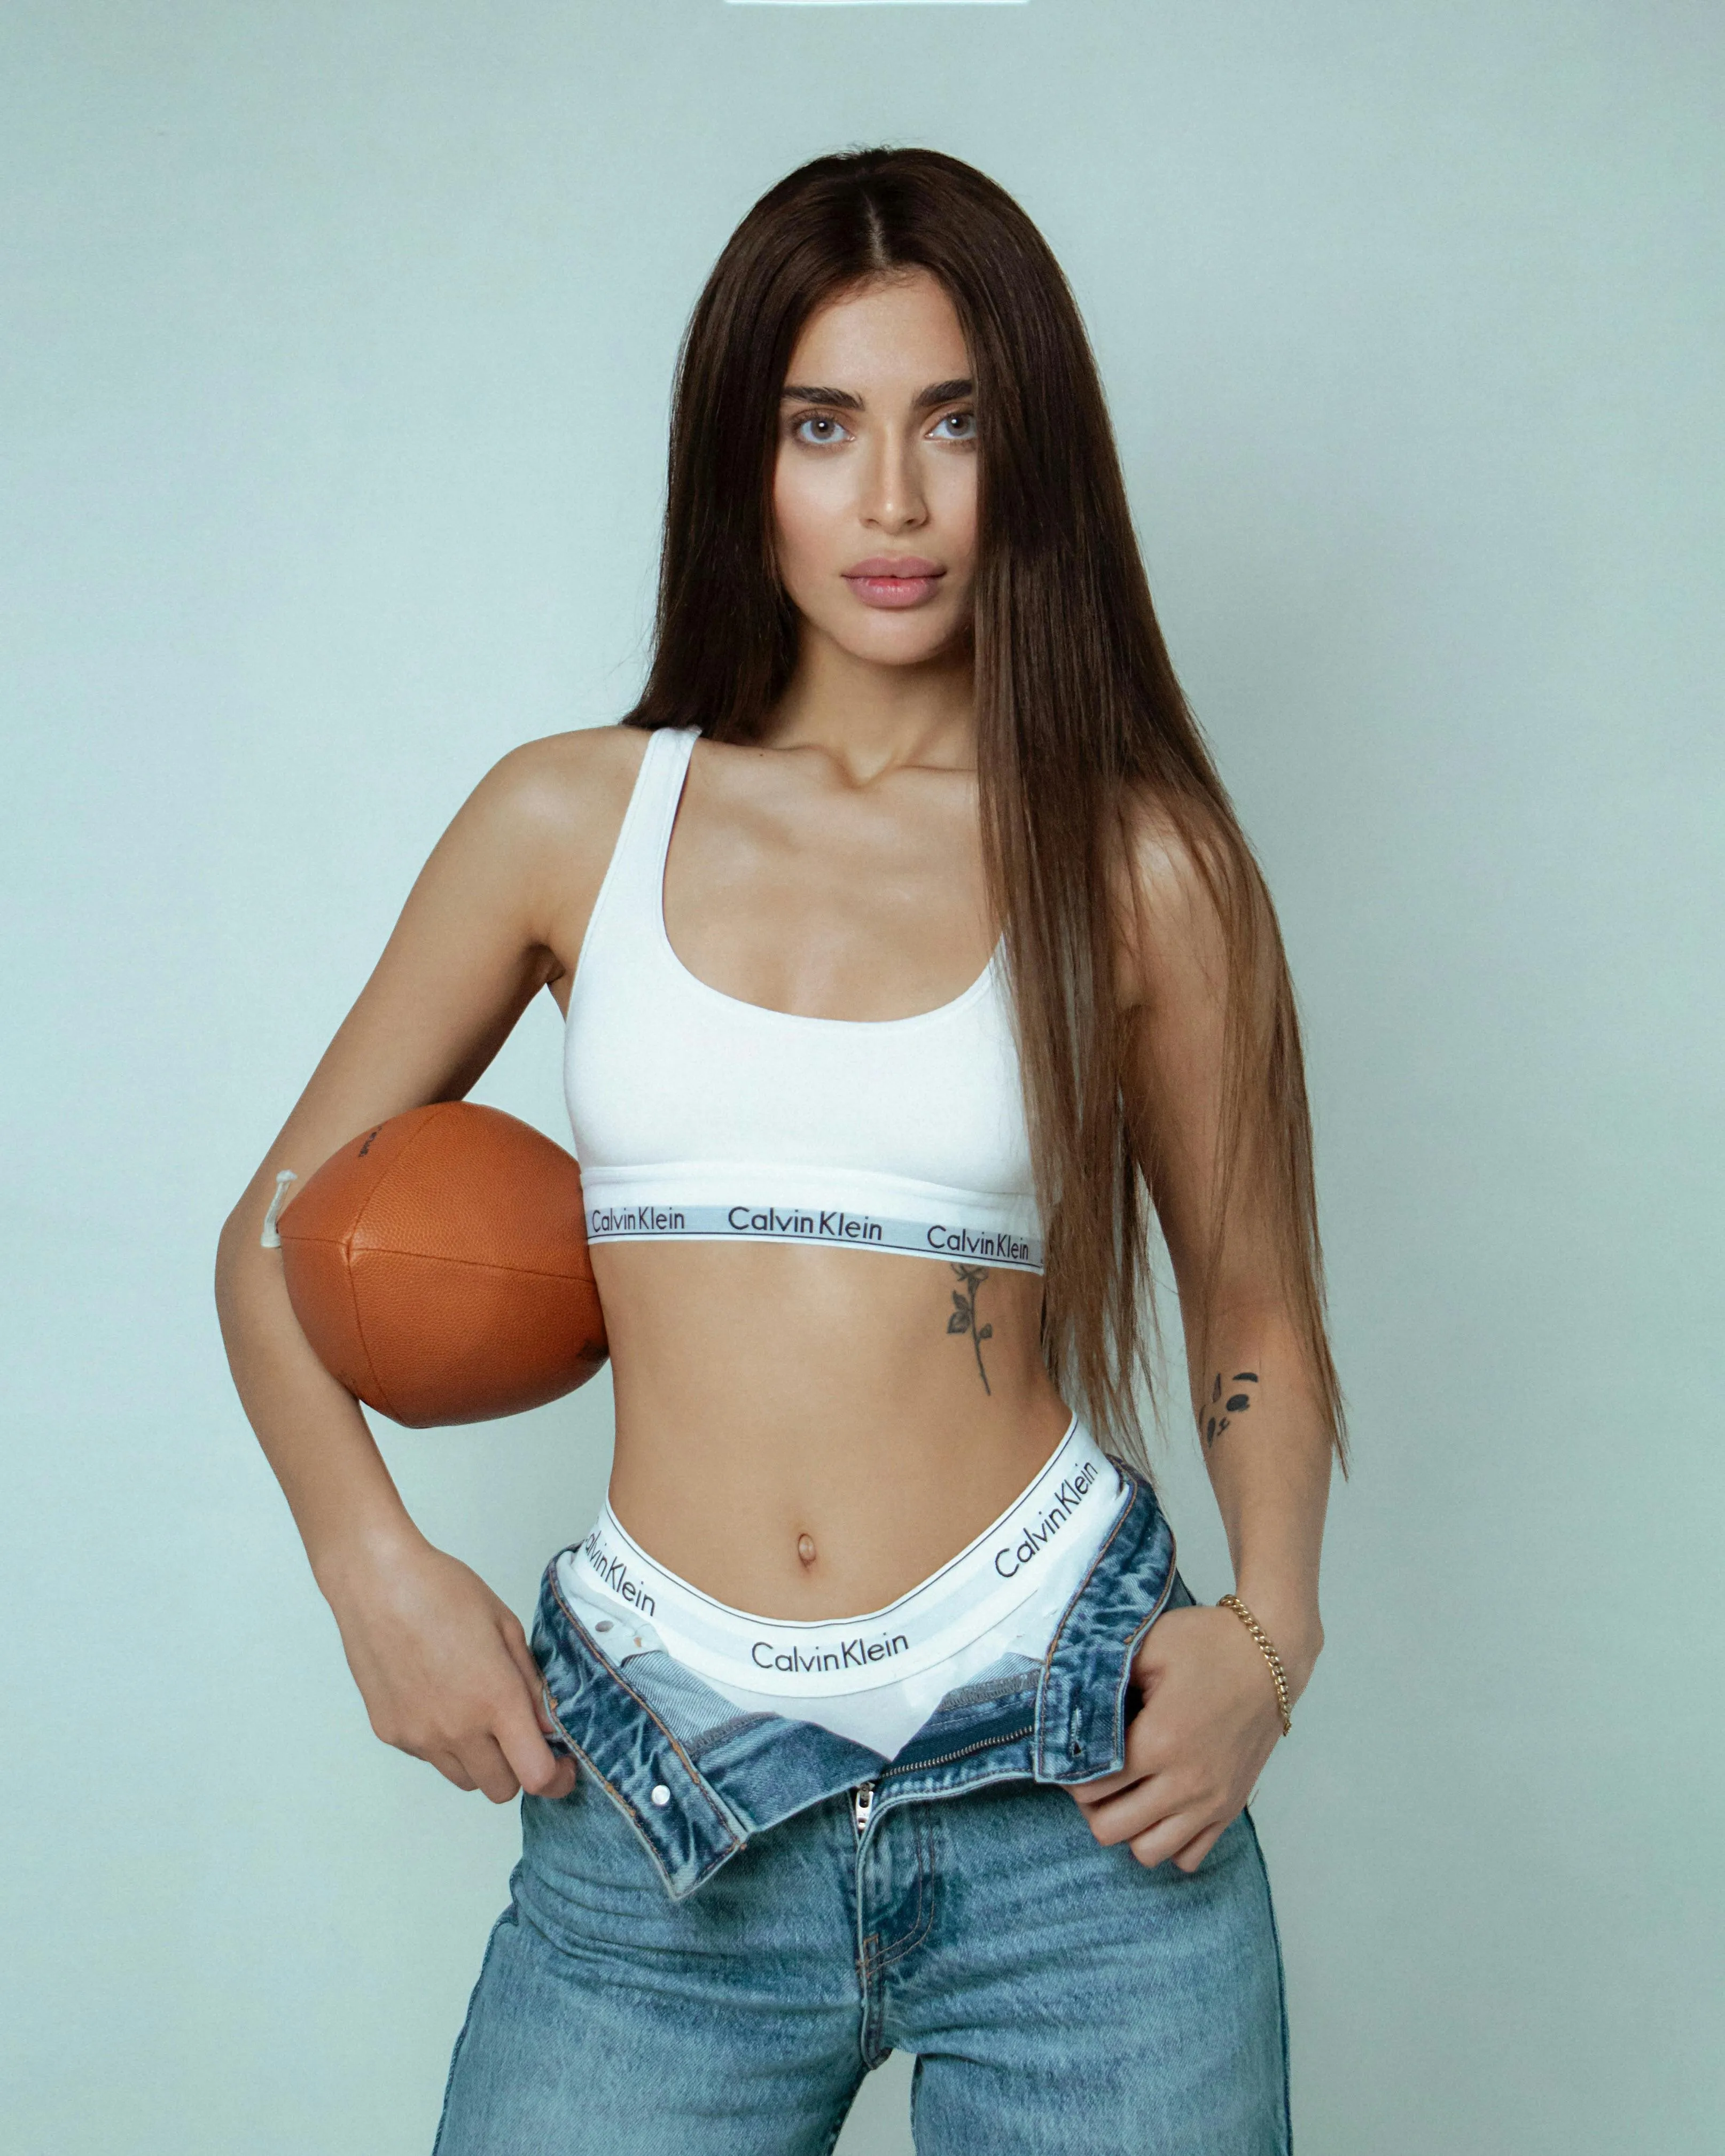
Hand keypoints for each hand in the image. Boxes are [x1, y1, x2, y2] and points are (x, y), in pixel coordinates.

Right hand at [322, 1535, 577, 1803]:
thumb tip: (547, 1725)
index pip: (536, 1776)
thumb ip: (530, 1684)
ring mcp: (419, 1736)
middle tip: (519, 1735)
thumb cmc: (444, 1591)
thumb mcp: (505, 1626)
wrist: (376, 1582)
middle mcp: (457, 1729)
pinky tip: (437, 1697)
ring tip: (475, 1712)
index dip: (557, 1780)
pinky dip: (443, 1742)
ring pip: (464, 1779)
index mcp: (495, 1700)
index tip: (562, 1765)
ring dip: (480, 1761)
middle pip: (500, 1789)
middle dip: (518, 1769)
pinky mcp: (390, 1733)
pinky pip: (429, 1757)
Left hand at [1068, 1603, 1284, 1872]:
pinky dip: (1169, 1841)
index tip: (1071, 1754)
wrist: (1271, 1654)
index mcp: (1159, 1742)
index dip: (1070, 1774)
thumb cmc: (1207, 1645)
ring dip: (1128, 1829)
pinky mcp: (1231, 1806)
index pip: (1090, 1789)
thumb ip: (1105, 1678)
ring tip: (1125, 1796)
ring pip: (1149, 1852)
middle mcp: (1185, 1782)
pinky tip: (1161, 1808)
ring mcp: (1211, 1800)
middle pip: (1111, 1829)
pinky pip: (1190, 1855)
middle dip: (1091, 1807)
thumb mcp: (1149, 1647)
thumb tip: (1068, 1701)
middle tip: (1092, 1777)